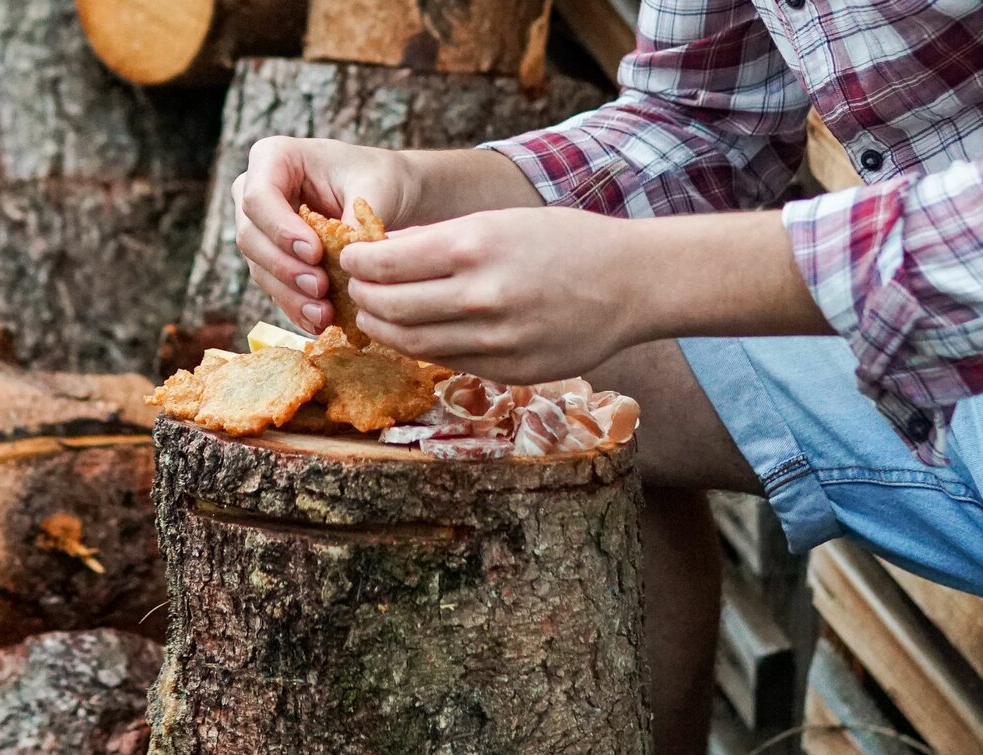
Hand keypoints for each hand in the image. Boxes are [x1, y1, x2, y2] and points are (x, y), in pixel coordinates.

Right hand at [231, 138, 544, 335]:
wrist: (389, 196)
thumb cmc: (381, 179)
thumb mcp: (376, 188)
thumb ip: (355, 218)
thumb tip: (343, 259)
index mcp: (274, 158)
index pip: (259, 197)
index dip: (281, 229)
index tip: (315, 253)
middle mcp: (256, 193)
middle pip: (250, 236)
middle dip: (284, 268)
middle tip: (319, 288)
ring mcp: (261, 229)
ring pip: (259, 267)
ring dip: (289, 295)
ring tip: (323, 315)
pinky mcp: (273, 260)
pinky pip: (276, 287)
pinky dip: (296, 307)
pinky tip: (319, 324)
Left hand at [343, 207, 639, 383]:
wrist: (630, 284)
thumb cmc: (566, 242)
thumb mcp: (500, 221)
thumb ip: (441, 241)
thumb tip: (384, 252)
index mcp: (475, 246)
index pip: (386, 262)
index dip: (358, 263)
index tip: (351, 259)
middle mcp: (480, 296)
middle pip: (390, 308)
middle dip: (362, 299)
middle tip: (356, 292)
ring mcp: (495, 340)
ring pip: (412, 343)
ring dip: (383, 330)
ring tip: (376, 317)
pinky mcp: (508, 370)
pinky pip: (448, 362)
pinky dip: (423, 349)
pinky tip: (418, 335)